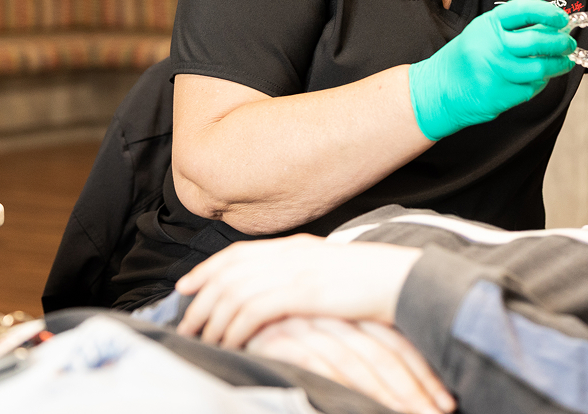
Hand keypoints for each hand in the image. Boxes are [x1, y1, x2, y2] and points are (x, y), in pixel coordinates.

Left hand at [175, 234, 421, 348]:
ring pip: (235, 292)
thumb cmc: (371, 282)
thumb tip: (276, 294)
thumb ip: (300, 275)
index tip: (185, 286)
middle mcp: (288, 254)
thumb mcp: (329, 271)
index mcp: (294, 246)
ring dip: (213, 318)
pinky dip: (236, 327)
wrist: (402, 281)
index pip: (237, 253)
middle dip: (200, 298)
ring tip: (202, 338)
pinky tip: (230, 342)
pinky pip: (254, 310)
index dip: (206, 269)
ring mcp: (294, 271)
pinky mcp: (302, 292)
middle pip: (228, 272)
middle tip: (185, 322)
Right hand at [246, 317, 454, 413]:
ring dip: (388, 394)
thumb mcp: (321, 336)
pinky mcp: (282, 337)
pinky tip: (363, 406)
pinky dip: (346, 387)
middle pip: (382, 352)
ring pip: (359, 362)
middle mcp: (332, 315)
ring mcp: (307, 324)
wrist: (228, 313)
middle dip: (414, 388)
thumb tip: (391, 385)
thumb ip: (351, 350)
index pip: (393, 341)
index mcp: (347, 311)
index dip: (421, 372)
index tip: (444, 401)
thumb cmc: (276, 332)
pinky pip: (322, 365)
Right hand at [409, 0, 574, 139]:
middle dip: (560, 43)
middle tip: (569, 44)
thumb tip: (551, 26)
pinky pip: (530, 88)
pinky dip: (538, 84)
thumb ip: (511, 28)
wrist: (438, 89)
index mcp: (486, 25)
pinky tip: (535, 79)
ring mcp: (494, 71)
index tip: (562, 19)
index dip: (547, 12)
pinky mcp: (498, 94)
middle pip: (537, 41)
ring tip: (563, 63)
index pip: (523, 10)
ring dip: (557, 66)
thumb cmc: (465, 59)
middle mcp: (489, 46)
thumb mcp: (481, 33)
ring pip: (539, 69)